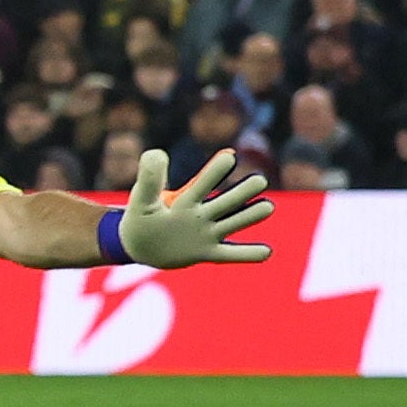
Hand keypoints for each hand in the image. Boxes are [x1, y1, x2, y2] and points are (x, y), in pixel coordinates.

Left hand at [116, 148, 273, 267]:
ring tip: (267, 207)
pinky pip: (229, 254)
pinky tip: (266, 252)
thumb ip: (150, 178)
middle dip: (242, 192)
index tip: (229, 156)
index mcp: (187, 199)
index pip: (203, 183)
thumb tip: (158, 152)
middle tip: (259, 180)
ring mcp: (206, 234)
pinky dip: (247, 254)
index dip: (214, 171)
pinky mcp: (206, 253)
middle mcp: (202, 214)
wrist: (139, 245)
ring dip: (250, 216)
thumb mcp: (143, 198)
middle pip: (226, 202)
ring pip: (233, 223)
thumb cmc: (142, 216)